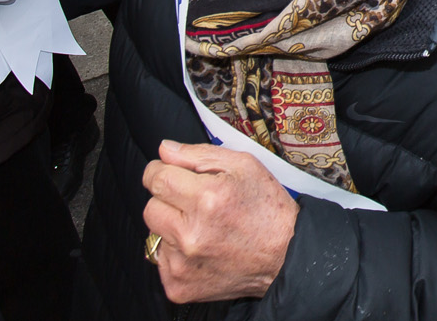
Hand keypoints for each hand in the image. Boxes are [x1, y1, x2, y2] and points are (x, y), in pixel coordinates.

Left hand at [142, 141, 296, 302]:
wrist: (285, 257)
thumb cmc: (267, 209)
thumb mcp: (244, 166)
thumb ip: (199, 155)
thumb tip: (164, 150)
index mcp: (207, 198)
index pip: (156, 178)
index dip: (162, 172)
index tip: (174, 176)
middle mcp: (191, 234)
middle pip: (151, 207)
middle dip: (168, 200)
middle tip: (195, 204)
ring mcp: (182, 264)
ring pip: (154, 234)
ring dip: (172, 227)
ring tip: (203, 228)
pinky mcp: (178, 286)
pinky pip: (160, 260)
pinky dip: (176, 254)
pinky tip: (201, 249)